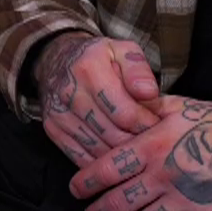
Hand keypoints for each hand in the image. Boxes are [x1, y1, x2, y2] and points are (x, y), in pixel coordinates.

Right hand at [33, 32, 161, 163]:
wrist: (56, 59)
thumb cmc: (96, 57)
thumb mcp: (121, 50)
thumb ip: (138, 69)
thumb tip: (149, 93)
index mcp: (89, 69)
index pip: (124, 112)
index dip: (147, 124)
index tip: (159, 126)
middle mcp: (69, 92)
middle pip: (112, 134)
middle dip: (136, 141)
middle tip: (151, 141)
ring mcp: (58, 113)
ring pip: (97, 149)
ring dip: (120, 154)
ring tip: (135, 149)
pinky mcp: (52, 128)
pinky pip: (80, 156)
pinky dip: (100, 161)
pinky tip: (114, 156)